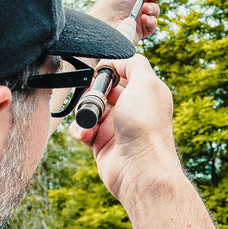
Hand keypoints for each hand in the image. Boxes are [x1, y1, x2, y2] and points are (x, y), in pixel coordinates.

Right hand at [69, 54, 179, 200]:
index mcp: (147, 92)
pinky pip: (83, 129)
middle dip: (93, 91)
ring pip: (90, 108)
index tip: (102, 71)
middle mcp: (133, 108)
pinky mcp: (102, 142)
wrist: (139, 169)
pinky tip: (85, 134)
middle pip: (104, 89)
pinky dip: (81, 129)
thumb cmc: (145, 126)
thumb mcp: (146, 83)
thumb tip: (119, 59)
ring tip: (89, 120)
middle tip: (92, 96)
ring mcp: (117, 126)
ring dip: (84, 112)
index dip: (112, 69)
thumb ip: (134, 63)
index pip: (126, 71)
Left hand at [87, 0, 163, 43]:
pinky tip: (143, 18)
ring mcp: (139, 18)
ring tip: (144, 8)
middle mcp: (137, 5)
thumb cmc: (112, 3)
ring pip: (156, 11)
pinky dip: (151, 20)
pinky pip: (152, 25)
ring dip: (153, 7)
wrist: (105, 23)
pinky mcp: (141, 31)